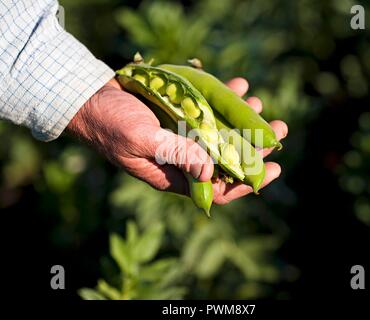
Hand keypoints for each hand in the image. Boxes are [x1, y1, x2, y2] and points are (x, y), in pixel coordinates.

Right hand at [67, 78, 286, 203]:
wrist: (91, 100)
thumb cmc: (110, 123)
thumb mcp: (141, 139)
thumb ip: (175, 153)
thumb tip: (212, 170)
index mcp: (173, 175)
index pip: (216, 188)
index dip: (247, 181)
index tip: (274, 168)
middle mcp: (182, 158)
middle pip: (225, 158)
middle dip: (254, 145)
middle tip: (279, 128)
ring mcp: (182, 135)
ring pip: (220, 132)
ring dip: (242, 118)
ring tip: (259, 103)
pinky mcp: (179, 115)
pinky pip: (208, 109)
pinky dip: (223, 98)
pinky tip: (238, 85)